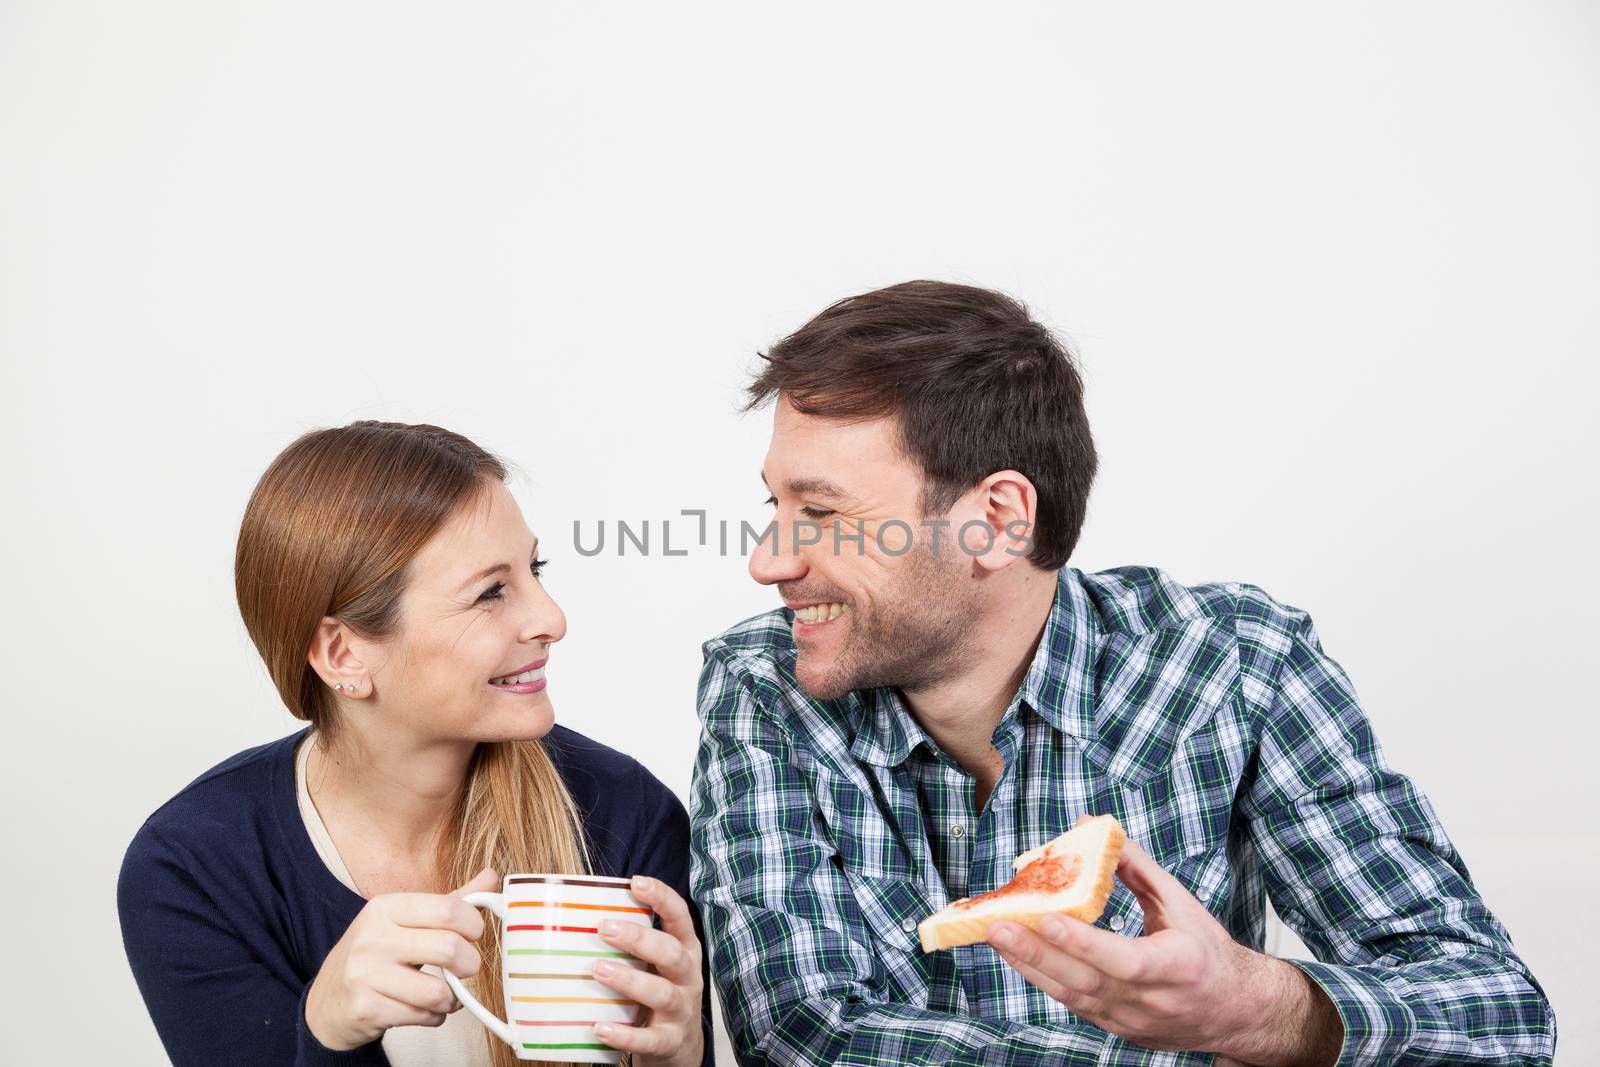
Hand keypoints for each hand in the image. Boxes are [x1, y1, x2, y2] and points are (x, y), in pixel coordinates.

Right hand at [304, 867, 497, 1050]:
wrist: (328, 999)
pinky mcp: (366, 1009)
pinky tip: (423, 1009)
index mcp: (387, 907)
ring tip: (444, 993)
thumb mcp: (407, 921)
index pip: (449, 909)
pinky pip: (423, 1016)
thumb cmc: (378, 954)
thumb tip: (491, 877)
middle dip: (470, 964)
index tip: (473, 936)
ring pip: (438, 991)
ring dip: (452, 998)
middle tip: (465, 968)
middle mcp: (373, 937)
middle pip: (450, 949)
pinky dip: (434, 1017)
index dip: (474, 925)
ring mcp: (365, 974)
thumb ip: (450, 902)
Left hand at [591, 875, 705, 1066]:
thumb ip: (633, 943)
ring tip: (599, 970)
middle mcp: (687, 977)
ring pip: (662, 993)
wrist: (680, 1047)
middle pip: (671, 953)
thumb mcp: (656, 964)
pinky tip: (601, 1028)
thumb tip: (578, 916)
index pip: (680, 917)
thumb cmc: (658, 992)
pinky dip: (625, 1035)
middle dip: (639, 939)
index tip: (637, 881)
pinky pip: (649, 1039)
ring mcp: (681, 1010)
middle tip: (604, 928)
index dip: (662, 897)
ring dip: (630, 980)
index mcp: (684, 950)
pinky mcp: (669, 1041)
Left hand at [986, 840, 1333, 1063]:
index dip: (1084, 943)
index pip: (1124, 960)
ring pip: (1073, 997)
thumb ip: (1136, 867)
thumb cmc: (1208, 952)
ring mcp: (1133, 1022)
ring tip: (997, 936)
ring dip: (1030, 966)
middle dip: (1036, 953)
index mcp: (1178, 966)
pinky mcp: (1119, 1030)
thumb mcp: (1181, 904)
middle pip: (1086, 981)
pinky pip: (1075, 1004)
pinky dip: (1045, 978)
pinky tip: (1020, 955)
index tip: (1048, 919)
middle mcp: (1154, 1001)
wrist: (1237, 1013)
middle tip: (997, 925)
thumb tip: (1091, 828)